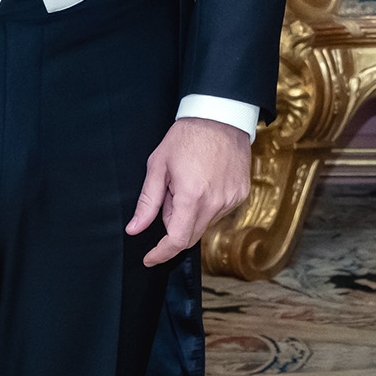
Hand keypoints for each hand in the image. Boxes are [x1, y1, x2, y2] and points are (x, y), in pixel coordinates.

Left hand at [130, 117, 253, 265]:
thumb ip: (147, 202)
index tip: (150, 258)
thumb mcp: (158, 167)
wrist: (221, 117)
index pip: (177, 240)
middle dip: (173, 226)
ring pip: (204, 223)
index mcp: (192, 196)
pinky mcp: (241, 194)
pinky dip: (206, 205)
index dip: (161, 253)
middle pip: (191, 236)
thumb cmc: (186, 137)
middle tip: (168, 196)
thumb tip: (135, 229)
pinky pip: (218, 212)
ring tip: (188, 182)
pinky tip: (204, 181)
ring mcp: (231, 200)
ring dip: (190, 214)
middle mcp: (216, 203)